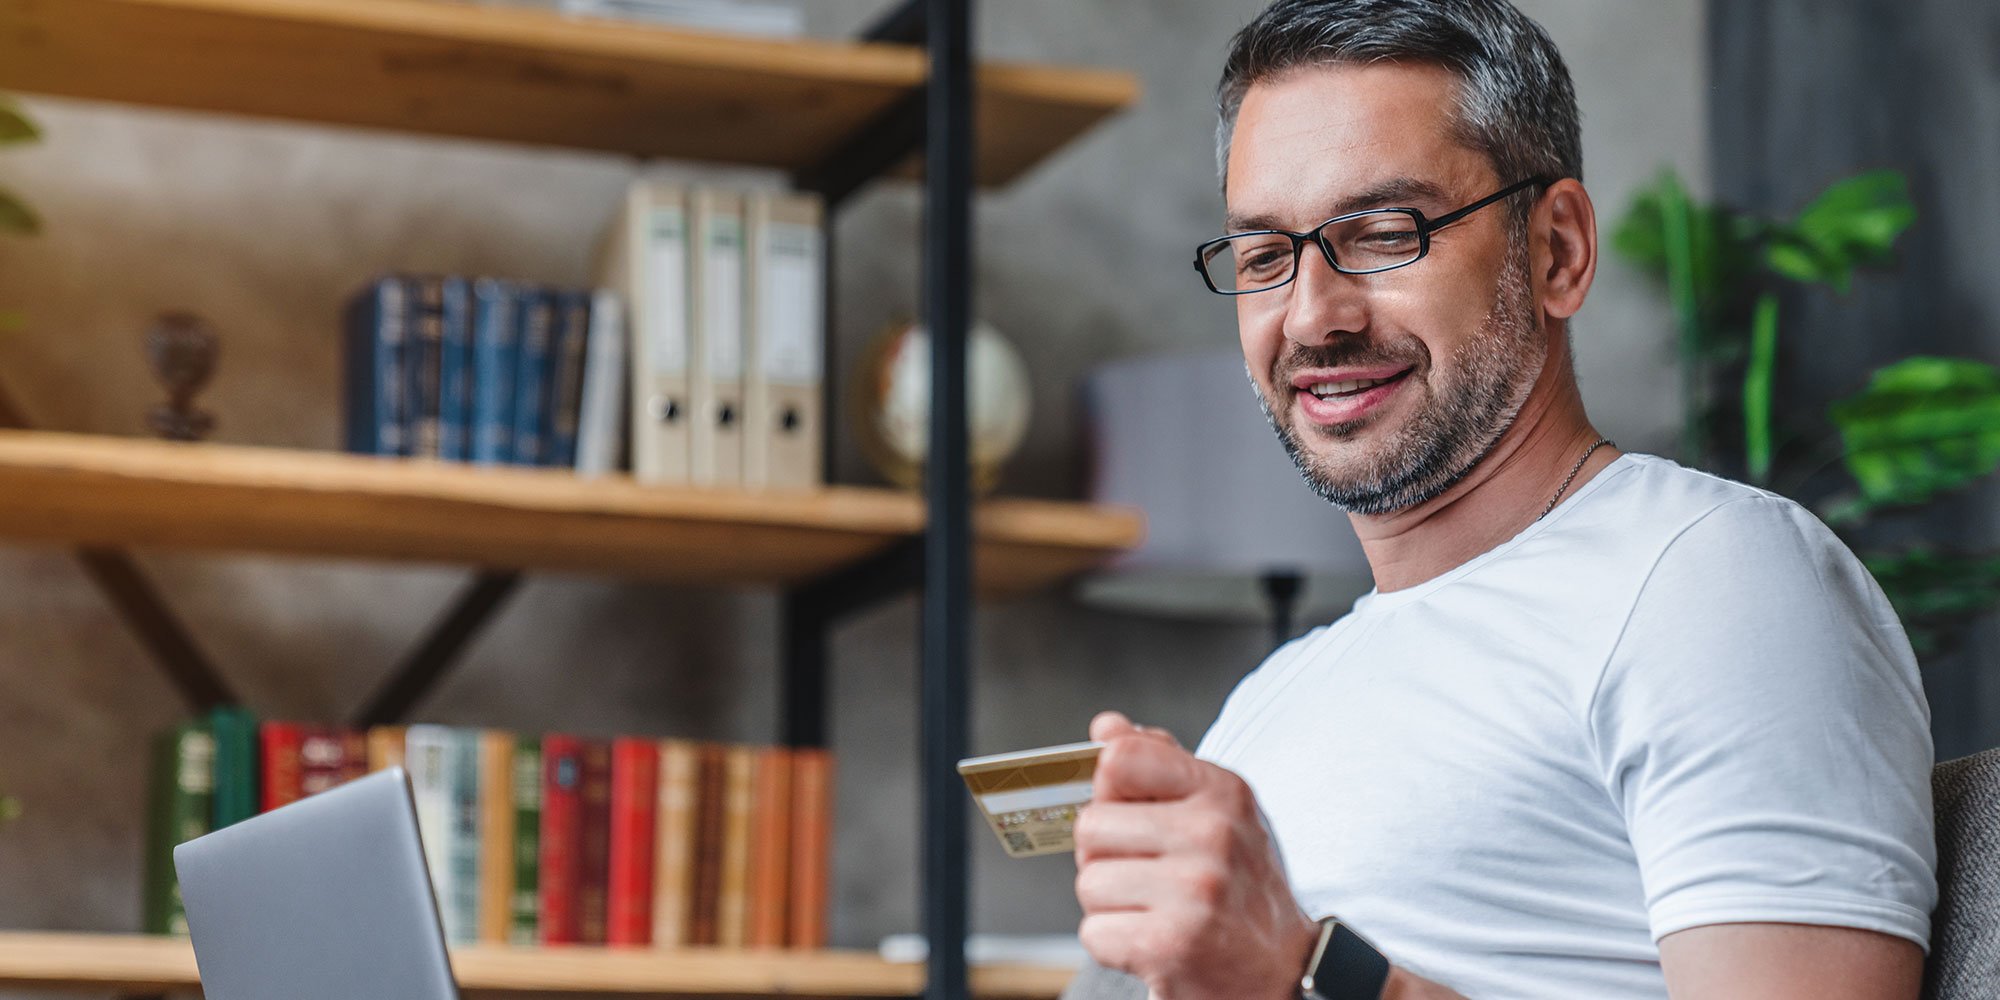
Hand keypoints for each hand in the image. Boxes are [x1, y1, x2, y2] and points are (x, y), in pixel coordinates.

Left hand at [1074, 712, 1317, 999]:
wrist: (1280, 971)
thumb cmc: (1239, 886)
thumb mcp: (1217, 812)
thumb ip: (1159, 763)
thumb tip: (1106, 726)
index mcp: (1222, 792)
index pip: (1120, 758)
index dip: (1108, 790)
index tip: (1127, 813)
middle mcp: (1212, 834)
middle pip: (1091, 825)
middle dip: (1105, 857)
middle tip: (1146, 875)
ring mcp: (1193, 890)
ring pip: (1088, 882)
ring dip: (1110, 905)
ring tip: (1154, 910)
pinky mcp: (1170, 944)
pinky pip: (1094, 932)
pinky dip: (1114, 945)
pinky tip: (1153, 941)